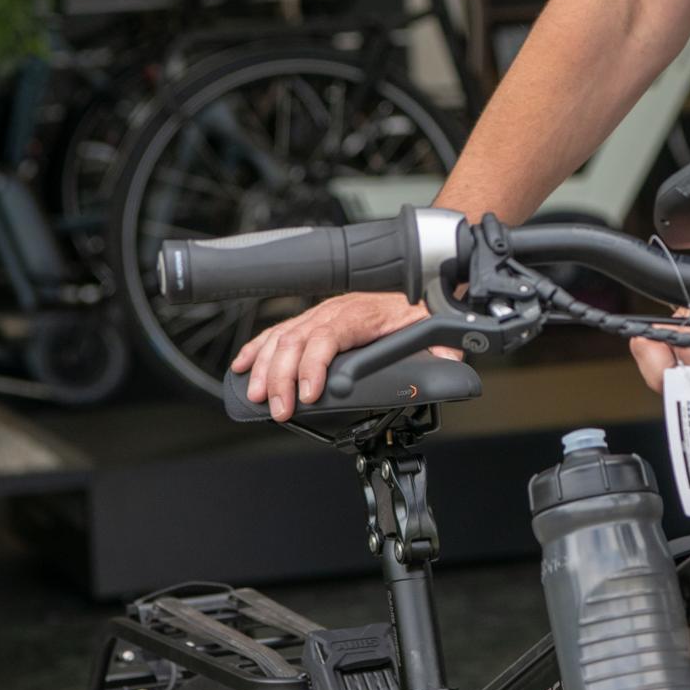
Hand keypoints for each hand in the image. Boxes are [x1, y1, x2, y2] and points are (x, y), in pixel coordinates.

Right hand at [232, 291, 445, 421]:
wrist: (419, 281)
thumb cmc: (419, 304)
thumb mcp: (435, 326)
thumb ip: (442, 346)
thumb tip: (447, 358)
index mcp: (359, 314)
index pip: (327, 338)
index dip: (313, 366)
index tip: (309, 394)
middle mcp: (334, 312)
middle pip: (296, 342)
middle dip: (280, 377)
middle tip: (278, 409)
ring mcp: (319, 315)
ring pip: (282, 338)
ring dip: (263, 368)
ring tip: (254, 396)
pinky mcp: (312, 321)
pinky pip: (277, 332)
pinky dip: (256, 349)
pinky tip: (242, 367)